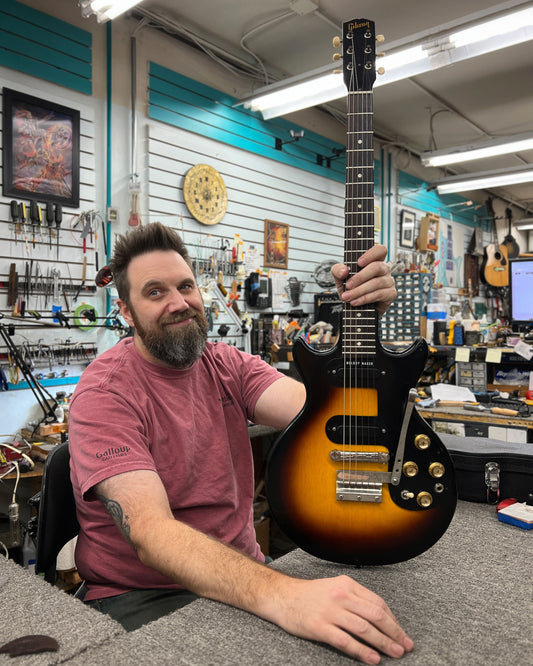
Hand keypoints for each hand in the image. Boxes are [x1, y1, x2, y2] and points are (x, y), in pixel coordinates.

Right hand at [269, 574, 412, 663]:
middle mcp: (341, 596)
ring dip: (383, 643)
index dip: (393, 620)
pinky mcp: (319, 627)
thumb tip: (381, 618)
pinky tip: (372, 659)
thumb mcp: (336, 587)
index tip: (401, 633)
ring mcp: (330, 611)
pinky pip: (345, 641)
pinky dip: (362, 651)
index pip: (378, 603)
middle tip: (406, 646)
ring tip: (395, 654)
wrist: (283, 597)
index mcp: (347, 585)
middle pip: (375, 615)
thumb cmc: (311, 595)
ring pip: (364, 628)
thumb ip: (356, 599)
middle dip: (394, 632)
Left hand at [331, 245, 395, 316]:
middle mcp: (384, 269)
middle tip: (348, 286)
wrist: (356, 307)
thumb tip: (344, 271)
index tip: (358, 263)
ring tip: (347, 297)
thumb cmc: (351, 288)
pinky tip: (355, 302)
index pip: (380, 250)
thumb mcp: (340, 278)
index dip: (371, 254)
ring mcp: (389, 281)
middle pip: (377, 267)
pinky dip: (364, 298)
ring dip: (359, 291)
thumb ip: (337, 271)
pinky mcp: (391, 294)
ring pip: (376, 283)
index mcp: (374, 260)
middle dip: (360, 277)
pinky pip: (378, 294)